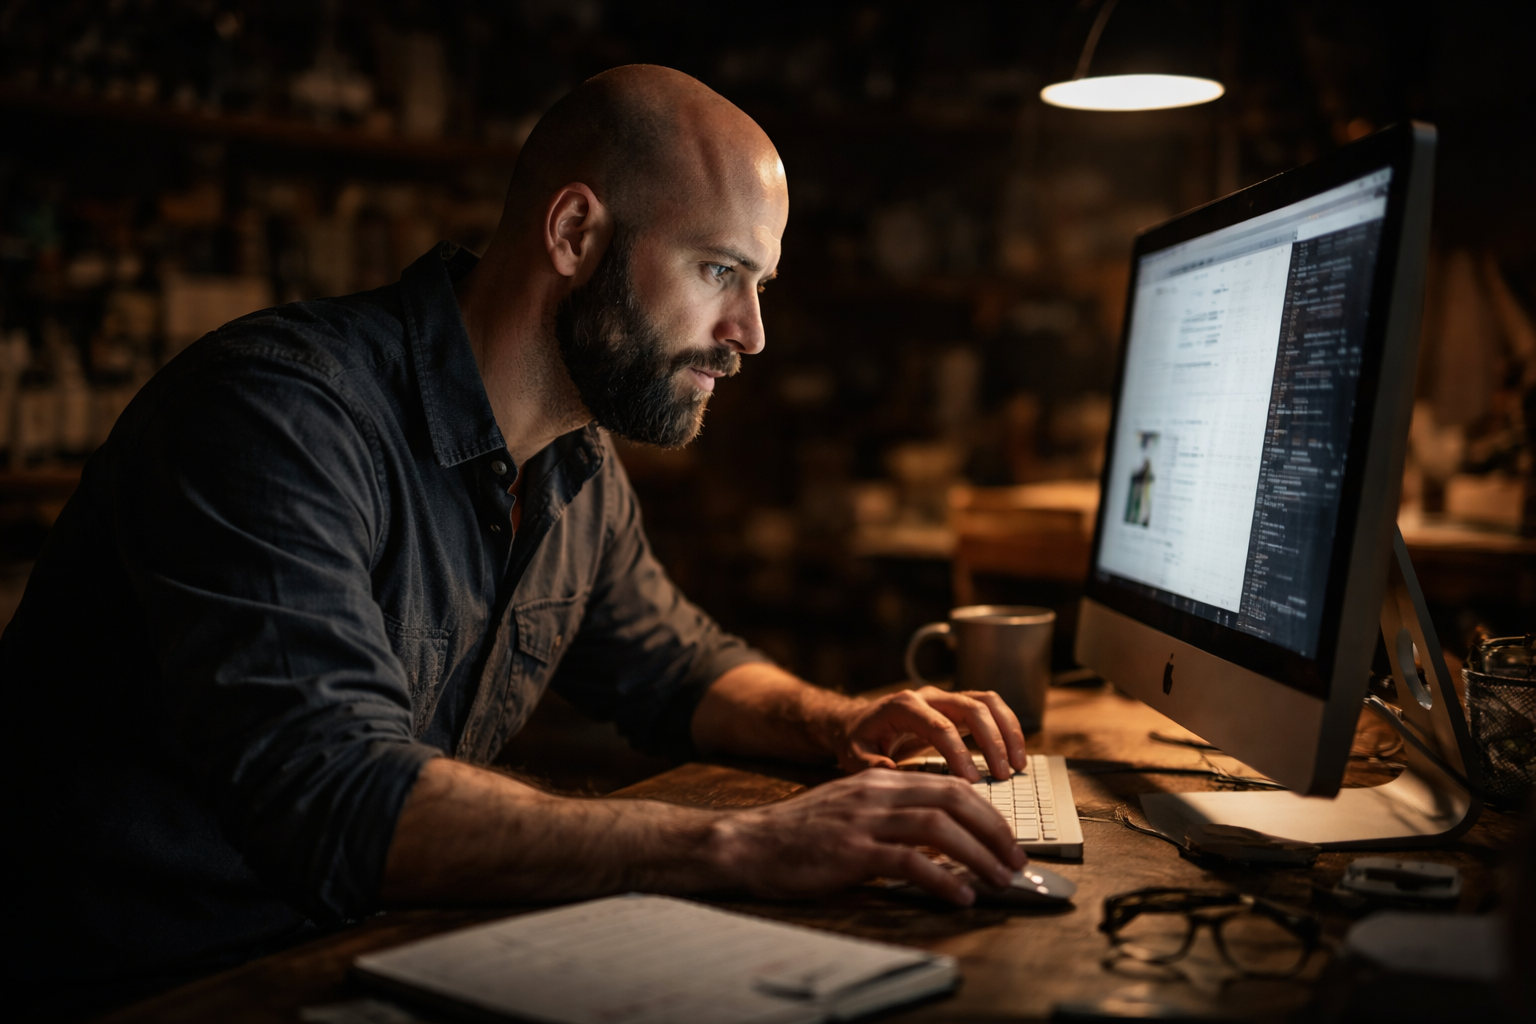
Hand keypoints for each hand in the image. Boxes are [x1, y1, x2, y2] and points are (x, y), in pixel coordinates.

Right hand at [714, 769, 1024, 904]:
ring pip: (939, 829)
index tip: (1007, 839)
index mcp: (880, 780)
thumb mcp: (851, 810)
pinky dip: (943, 880)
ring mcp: (864, 820)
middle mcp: (877, 793)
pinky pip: (909, 862)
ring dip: (979, 856)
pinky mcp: (852, 851)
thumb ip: (892, 816)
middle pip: (953, 800)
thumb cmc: (800, 834)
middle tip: (1016, 860)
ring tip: (1000, 880)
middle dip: (994, 831)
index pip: (949, 786)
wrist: (749, 842)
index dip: (987, 812)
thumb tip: (942, 840)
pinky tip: (960, 896)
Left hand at [831, 686, 1027, 781]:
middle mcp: (927, 696)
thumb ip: (869, 765)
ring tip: (1018, 764)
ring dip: (1008, 730)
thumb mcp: (853, 755)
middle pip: (971, 708)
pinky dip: (1007, 727)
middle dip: (992, 741)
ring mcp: (944, 698)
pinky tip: (1015, 755)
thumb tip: (892, 770)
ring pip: (987, 701)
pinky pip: (990, 708)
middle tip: (1004, 775)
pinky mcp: (957, 706)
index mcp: (903, 706)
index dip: (959, 754)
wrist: (859, 723)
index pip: (940, 726)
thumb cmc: (858, 741)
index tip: (972, 782)